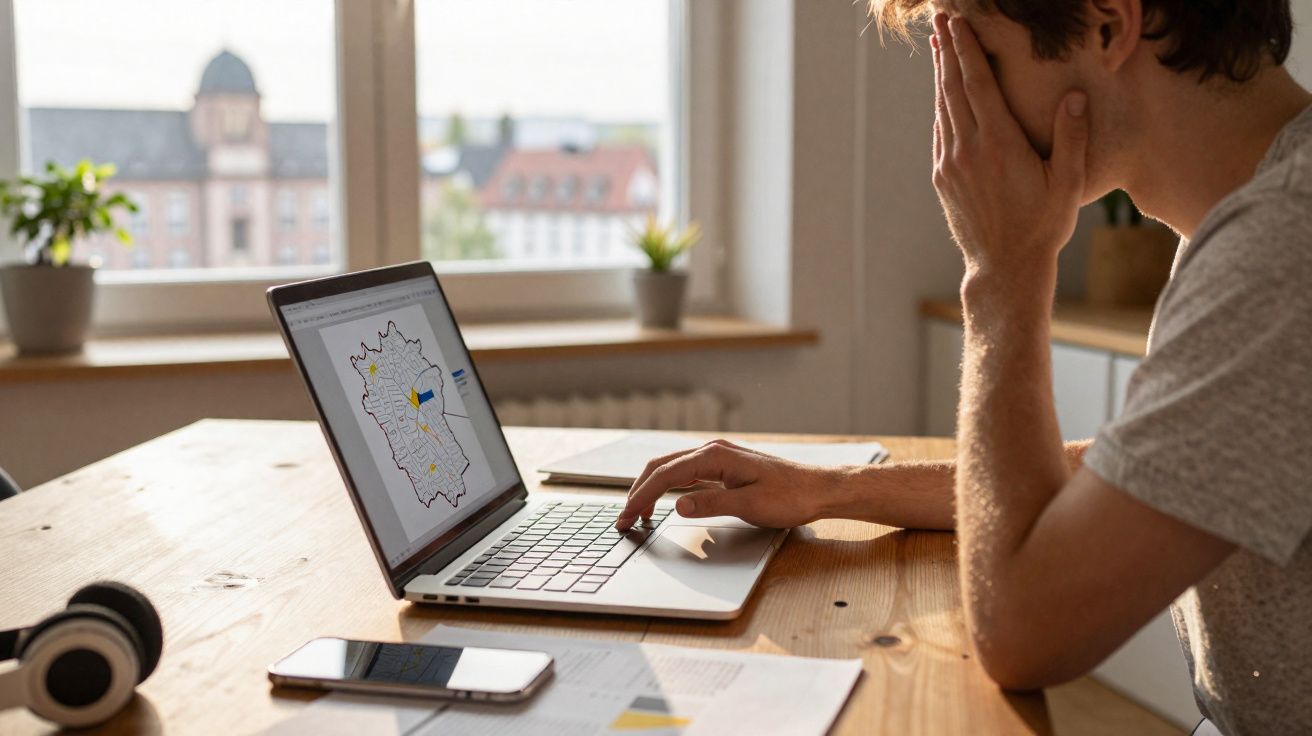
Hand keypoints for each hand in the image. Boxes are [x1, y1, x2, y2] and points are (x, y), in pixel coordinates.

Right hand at [614, 439, 843, 530]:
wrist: (818, 489)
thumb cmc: (790, 497)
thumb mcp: (750, 505)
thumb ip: (711, 504)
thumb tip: (677, 505)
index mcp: (715, 456)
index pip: (665, 475)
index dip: (641, 497)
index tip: (626, 517)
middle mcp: (713, 451)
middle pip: (662, 467)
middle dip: (639, 492)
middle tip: (624, 518)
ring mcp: (718, 458)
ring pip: (672, 469)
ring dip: (652, 489)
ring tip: (638, 514)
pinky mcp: (724, 467)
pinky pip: (687, 474)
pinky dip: (669, 488)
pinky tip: (665, 503)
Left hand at [932, 14, 1087, 279]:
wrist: (1005, 267)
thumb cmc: (1043, 226)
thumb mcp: (1067, 183)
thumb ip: (1071, 137)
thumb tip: (1073, 96)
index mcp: (999, 144)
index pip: (977, 84)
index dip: (966, 51)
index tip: (957, 25)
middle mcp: (968, 150)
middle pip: (952, 89)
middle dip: (947, 52)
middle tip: (941, 22)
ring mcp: (950, 164)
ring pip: (942, 109)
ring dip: (940, 76)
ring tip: (939, 48)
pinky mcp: (943, 179)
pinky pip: (940, 133)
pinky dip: (941, 107)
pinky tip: (943, 95)